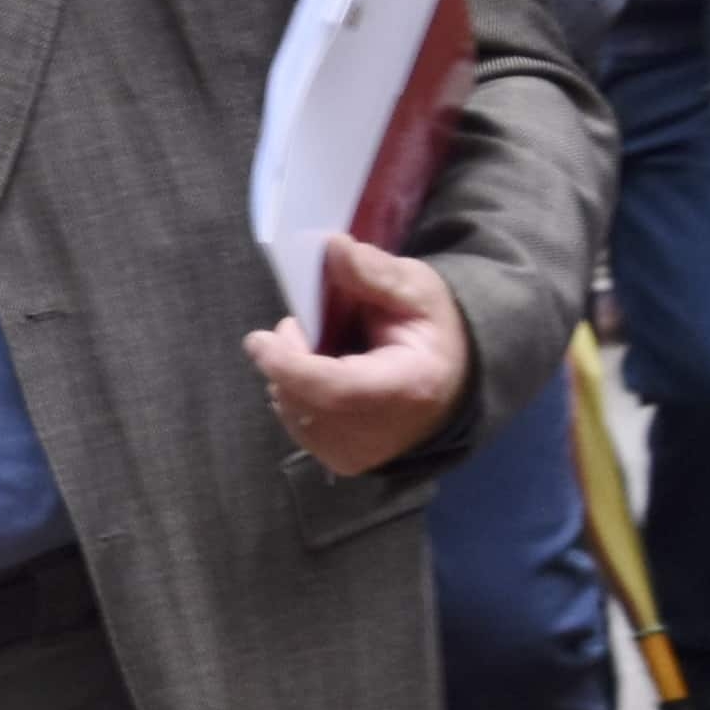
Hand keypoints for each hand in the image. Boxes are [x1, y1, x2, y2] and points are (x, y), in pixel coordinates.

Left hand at [245, 239, 468, 476]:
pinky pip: (298, 423)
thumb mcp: (416, 290)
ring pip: (294, 410)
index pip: (337, 389)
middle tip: (303, 327)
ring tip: (322, 350)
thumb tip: (334, 248)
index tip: (258, 340)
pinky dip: (298, 395)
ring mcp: (359, 455)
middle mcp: (381, 434)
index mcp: (408, 388)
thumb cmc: (430, 333)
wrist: (451, 386)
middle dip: (288, 358)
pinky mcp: (343, 461)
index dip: (291, 365)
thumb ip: (374, 273)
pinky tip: (323, 376)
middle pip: (305, 399)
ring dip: (291, 375)